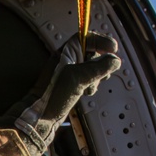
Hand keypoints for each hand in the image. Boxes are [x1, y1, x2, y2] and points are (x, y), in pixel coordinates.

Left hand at [9, 33, 120, 155]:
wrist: (40, 117)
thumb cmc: (52, 95)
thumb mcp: (78, 77)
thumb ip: (97, 67)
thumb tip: (115, 60)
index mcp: (66, 51)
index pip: (86, 37)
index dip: (101, 41)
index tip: (113, 48)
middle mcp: (69, 59)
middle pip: (93, 53)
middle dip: (101, 64)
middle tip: (102, 74)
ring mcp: (71, 73)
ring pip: (94, 68)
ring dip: (97, 77)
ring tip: (90, 87)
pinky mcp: (73, 85)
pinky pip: (89, 80)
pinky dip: (92, 85)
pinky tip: (86, 93)